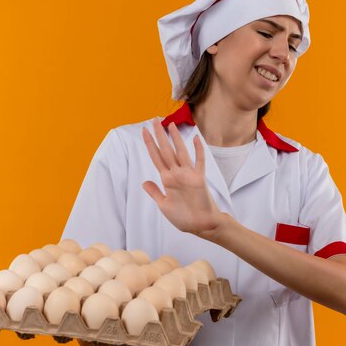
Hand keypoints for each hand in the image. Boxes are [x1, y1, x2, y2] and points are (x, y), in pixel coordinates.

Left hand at [141, 118, 223, 236]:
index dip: (150, 144)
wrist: (201, 225)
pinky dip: (198, 151)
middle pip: (166, 151)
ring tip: (170, 124)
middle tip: (154, 119)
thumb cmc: (184, 217)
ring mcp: (188, 175)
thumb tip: (144, 182)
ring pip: (180, 152)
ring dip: (175, 138)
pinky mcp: (199, 179)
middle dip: (159, 135)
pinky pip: (199, 162)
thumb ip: (155, 192)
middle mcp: (176, 174)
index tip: (144, 131)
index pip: (156, 157)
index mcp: (167, 179)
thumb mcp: (164, 206)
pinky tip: (196, 139)